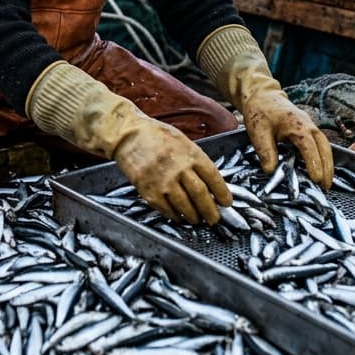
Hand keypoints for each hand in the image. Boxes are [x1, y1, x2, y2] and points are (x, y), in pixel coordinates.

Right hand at [111, 118, 232, 224]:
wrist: (128, 135)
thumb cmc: (156, 136)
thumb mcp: (182, 141)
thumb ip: (195, 160)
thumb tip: (210, 182)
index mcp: (190, 154)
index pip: (213, 177)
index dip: (222, 193)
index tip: (227, 203)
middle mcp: (178, 168)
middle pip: (201, 195)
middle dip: (211, 211)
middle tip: (215, 219)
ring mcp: (163, 181)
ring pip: (185, 206)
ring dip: (194, 216)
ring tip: (198, 219)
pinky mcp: (149, 191)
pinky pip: (167, 209)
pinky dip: (176, 216)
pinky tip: (180, 216)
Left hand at [242, 88, 333, 188]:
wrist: (262, 96)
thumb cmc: (260, 112)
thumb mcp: (258, 132)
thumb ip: (265, 151)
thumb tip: (271, 171)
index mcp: (296, 124)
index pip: (309, 146)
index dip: (314, 163)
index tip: (316, 179)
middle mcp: (308, 125)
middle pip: (324, 146)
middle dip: (327, 167)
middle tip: (326, 186)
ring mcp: (310, 126)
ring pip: (325, 145)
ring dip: (328, 163)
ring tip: (326, 182)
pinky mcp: (309, 129)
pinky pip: (320, 144)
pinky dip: (323, 157)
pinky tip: (321, 169)